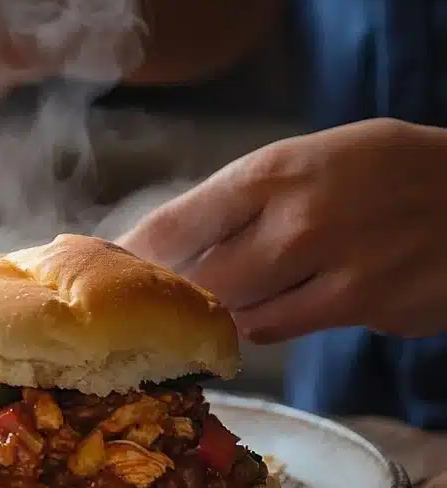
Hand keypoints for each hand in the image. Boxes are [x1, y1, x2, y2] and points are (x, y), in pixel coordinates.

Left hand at [117, 118, 446, 341]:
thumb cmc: (382, 167)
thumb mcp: (306, 157)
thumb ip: (239, 198)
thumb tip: (165, 240)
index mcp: (272, 172)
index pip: (172, 227)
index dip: (130, 259)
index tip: (105, 272)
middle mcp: (297, 223)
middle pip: (197, 284)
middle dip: (168, 298)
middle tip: (150, 304)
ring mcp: (335, 271)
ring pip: (239, 317)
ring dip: (217, 315)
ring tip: (208, 307)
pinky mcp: (366, 309)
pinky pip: (286, 330)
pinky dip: (268, 324)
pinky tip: (275, 303)